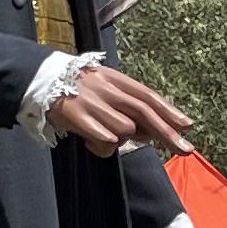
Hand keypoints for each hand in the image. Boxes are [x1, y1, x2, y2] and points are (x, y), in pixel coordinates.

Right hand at [47, 63, 190, 157]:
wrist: (38, 77)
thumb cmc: (76, 88)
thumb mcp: (104, 89)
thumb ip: (126, 108)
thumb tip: (152, 131)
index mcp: (115, 80)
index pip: (148, 95)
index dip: (169, 111)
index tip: (187, 126)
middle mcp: (106, 88)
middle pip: (143, 111)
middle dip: (167, 132)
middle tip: (185, 150)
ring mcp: (91, 101)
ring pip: (124, 128)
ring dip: (121, 139)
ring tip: (102, 137)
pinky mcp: (75, 115)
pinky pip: (102, 136)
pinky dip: (104, 144)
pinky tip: (95, 143)